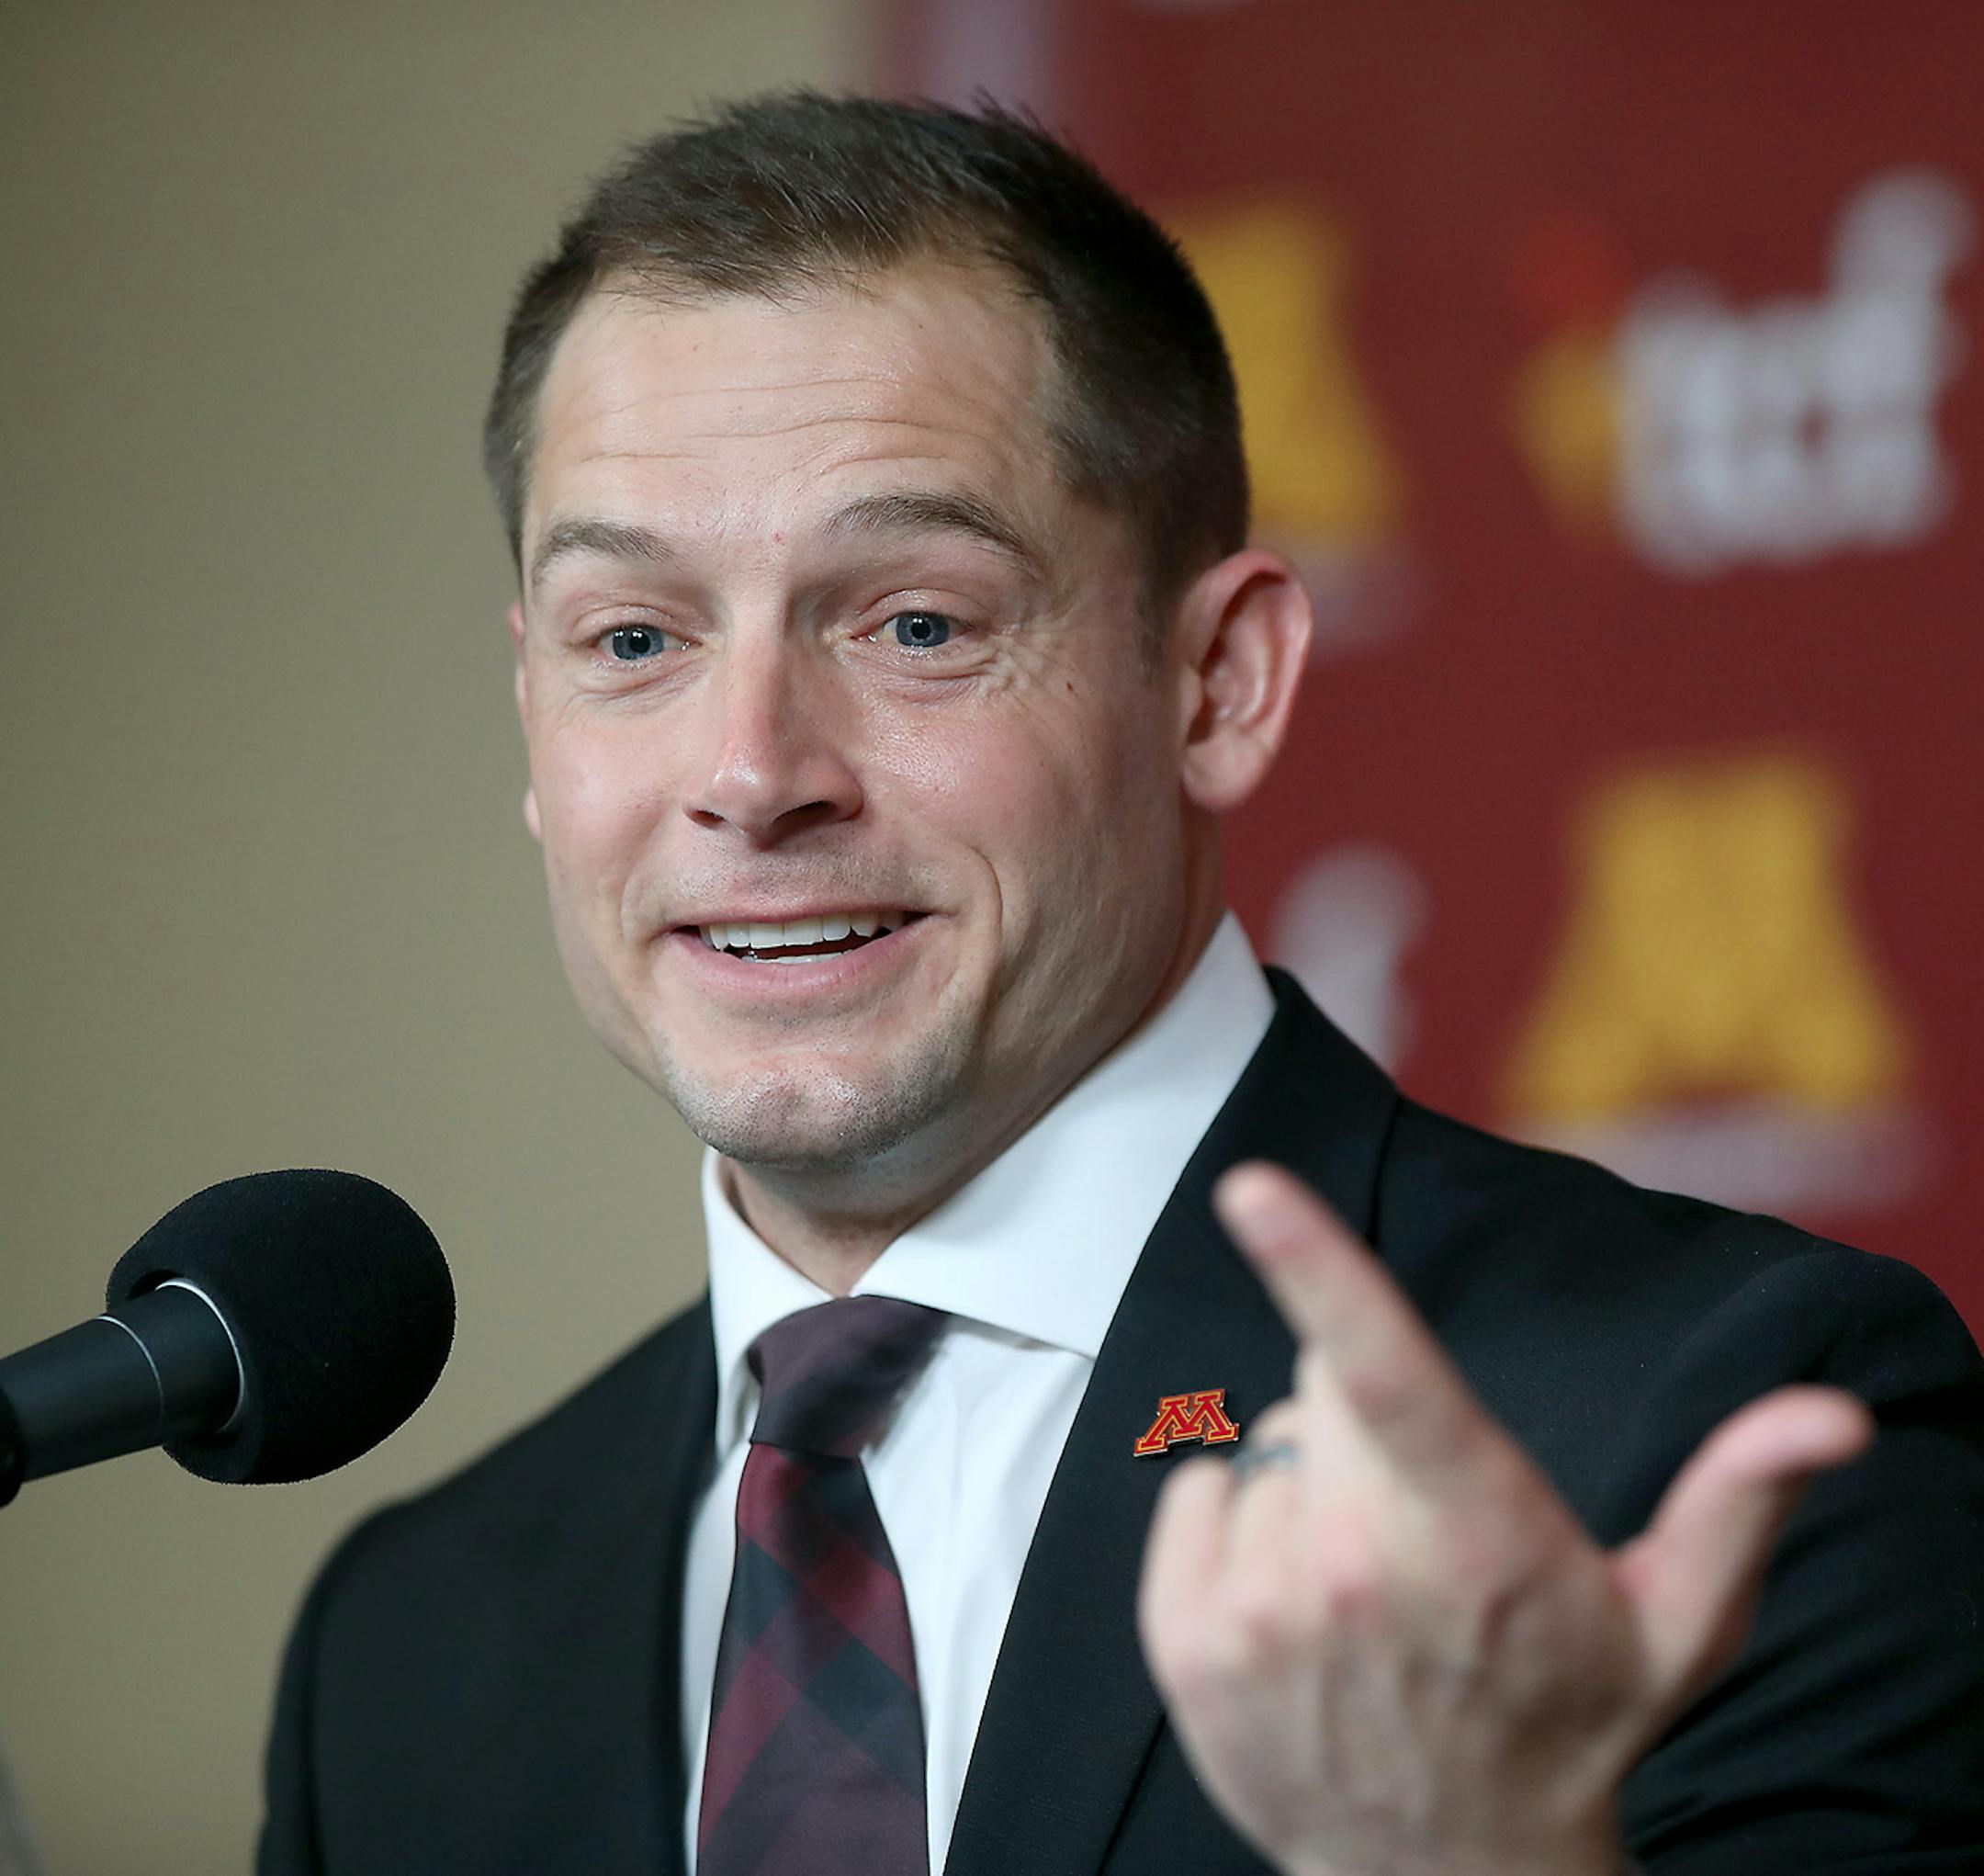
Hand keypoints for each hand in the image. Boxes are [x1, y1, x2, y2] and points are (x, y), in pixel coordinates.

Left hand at [1137, 1162, 1872, 1875]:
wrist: (1444, 1874)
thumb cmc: (1568, 1723)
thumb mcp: (1677, 1621)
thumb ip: (1740, 1497)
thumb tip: (1831, 1416)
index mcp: (1476, 1536)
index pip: (1388, 1376)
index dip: (1319, 1268)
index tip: (1252, 1186)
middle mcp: (1354, 1569)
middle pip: (1323, 1379)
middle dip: (1368, 1413)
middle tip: (1424, 1511)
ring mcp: (1260, 1612)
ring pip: (1268, 1446)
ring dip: (1311, 1487)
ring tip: (1369, 1582)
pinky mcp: (1187, 1642)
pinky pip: (1196, 1495)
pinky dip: (1237, 1528)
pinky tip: (1296, 1605)